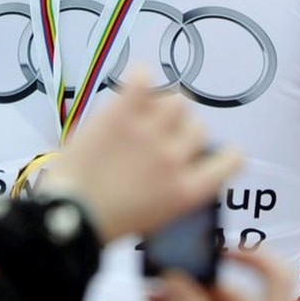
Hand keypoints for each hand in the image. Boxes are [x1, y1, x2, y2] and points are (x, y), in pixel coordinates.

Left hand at [35, 69, 241, 242]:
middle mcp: (175, 159)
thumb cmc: (108, 222)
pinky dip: (141, 78)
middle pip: (198, 126)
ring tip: (146, 113)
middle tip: (162, 136)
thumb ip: (178, 189)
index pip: (231, 161)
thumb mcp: (158, 217)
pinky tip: (136, 86)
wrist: (69, 215)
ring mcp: (150, 134)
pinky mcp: (123, 115)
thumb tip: (183, 169)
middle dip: (182, 131)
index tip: (223, 151)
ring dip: (164, 106)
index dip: (229, 154)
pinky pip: (143, 80)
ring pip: (177, 101)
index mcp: (188, 190)